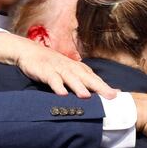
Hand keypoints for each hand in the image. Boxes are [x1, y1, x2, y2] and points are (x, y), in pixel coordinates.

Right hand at [0, 31, 115, 97]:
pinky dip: (57, 85)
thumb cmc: (52, 65)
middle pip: (87, 78)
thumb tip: (104, 91)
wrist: (29, 51)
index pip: (94, 78)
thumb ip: (84, 81)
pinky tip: (62, 93)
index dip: (105, 87)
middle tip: (110, 96)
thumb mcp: (69, 71)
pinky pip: (52, 79)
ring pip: (70, 78)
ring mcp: (57, 68)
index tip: (116, 96)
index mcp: (78, 69)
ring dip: (78, 86)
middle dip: (99, 87)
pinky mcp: (44, 71)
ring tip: (86, 96)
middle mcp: (70, 68)